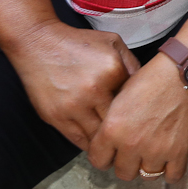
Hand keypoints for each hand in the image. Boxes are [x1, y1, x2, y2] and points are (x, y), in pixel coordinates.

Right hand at [4, 20, 138, 149]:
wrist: (40, 44)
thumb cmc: (80, 43)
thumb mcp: (114, 43)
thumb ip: (132, 65)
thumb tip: (147, 87)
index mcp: (113, 73)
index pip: (134, 100)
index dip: (140, 109)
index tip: (144, 115)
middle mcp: (93, 92)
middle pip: (118, 122)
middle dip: (127, 130)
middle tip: (135, 136)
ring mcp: (72, 107)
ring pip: (97, 136)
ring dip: (108, 141)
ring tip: (118, 145)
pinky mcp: (55, 117)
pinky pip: (76, 138)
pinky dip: (89, 144)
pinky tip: (98, 145)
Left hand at [86, 54, 187, 181]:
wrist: (183, 73)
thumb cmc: (151, 80)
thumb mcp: (118, 99)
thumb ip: (110, 125)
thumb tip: (108, 144)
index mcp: (112, 130)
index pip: (99, 161)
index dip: (105, 156)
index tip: (112, 151)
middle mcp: (131, 144)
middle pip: (123, 173)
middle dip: (127, 163)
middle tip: (135, 150)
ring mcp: (156, 150)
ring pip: (147, 176)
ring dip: (149, 166)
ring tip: (154, 153)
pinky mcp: (179, 151)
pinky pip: (172, 176)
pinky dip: (171, 171)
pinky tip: (170, 160)